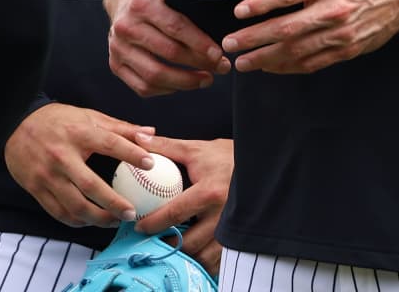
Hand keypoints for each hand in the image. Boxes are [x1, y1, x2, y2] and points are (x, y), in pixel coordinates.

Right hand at [4, 103, 152, 227]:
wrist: (13, 123)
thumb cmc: (57, 120)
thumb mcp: (87, 116)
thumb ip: (119, 128)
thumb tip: (150, 134)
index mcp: (77, 133)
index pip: (109, 143)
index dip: (131, 153)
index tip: (150, 163)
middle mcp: (61, 155)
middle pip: (91, 186)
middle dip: (114, 203)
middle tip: (132, 213)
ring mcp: (47, 174)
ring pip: (75, 205)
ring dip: (98, 218)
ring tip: (114, 221)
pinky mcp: (36, 187)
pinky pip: (59, 212)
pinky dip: (77, 221)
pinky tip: (90, 221)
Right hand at [104, 0, 226, 96]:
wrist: (124, 0)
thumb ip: (191, 11)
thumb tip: (224, 37)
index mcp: (141, 4)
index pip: (175, 28)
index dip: (200, 44)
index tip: (219, 54)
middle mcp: (126, 27)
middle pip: (168, 53)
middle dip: (200, 64)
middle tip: (221, 67)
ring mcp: (118, 48)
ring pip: (155, 75)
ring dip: (186, 82)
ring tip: (206, 79)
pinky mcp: (115, 65)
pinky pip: (143, 87)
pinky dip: (167, 90)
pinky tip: (182, 84)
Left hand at [132, 134, 232, 274]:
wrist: (261, 166)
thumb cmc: (225, 157)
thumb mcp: (195, 149)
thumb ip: (165, 146)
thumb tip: (138, 138)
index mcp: (209, 192)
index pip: (174, 213)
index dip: (153, 223)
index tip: (139, 226)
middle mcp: (223, 214)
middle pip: (190, 242)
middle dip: (169, 245)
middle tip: (154, 241)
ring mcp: (234, 229)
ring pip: (206, 256)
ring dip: (187, 255)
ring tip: (173, 247)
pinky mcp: (241, 237)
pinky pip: (221, 260)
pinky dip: (206, 260)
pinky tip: (194, 252)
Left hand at [222, 0, 398, 73]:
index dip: (261, 4)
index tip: (239, 12)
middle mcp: (333, 10)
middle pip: (287, 28)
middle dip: (254, 39)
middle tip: (230, 44)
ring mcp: (341, 33)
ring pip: (297, 51)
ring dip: (266, 59)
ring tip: (243, 62)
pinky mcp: (348, 50)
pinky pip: (313, 62)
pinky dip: (289, 67)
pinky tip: (270, 67)